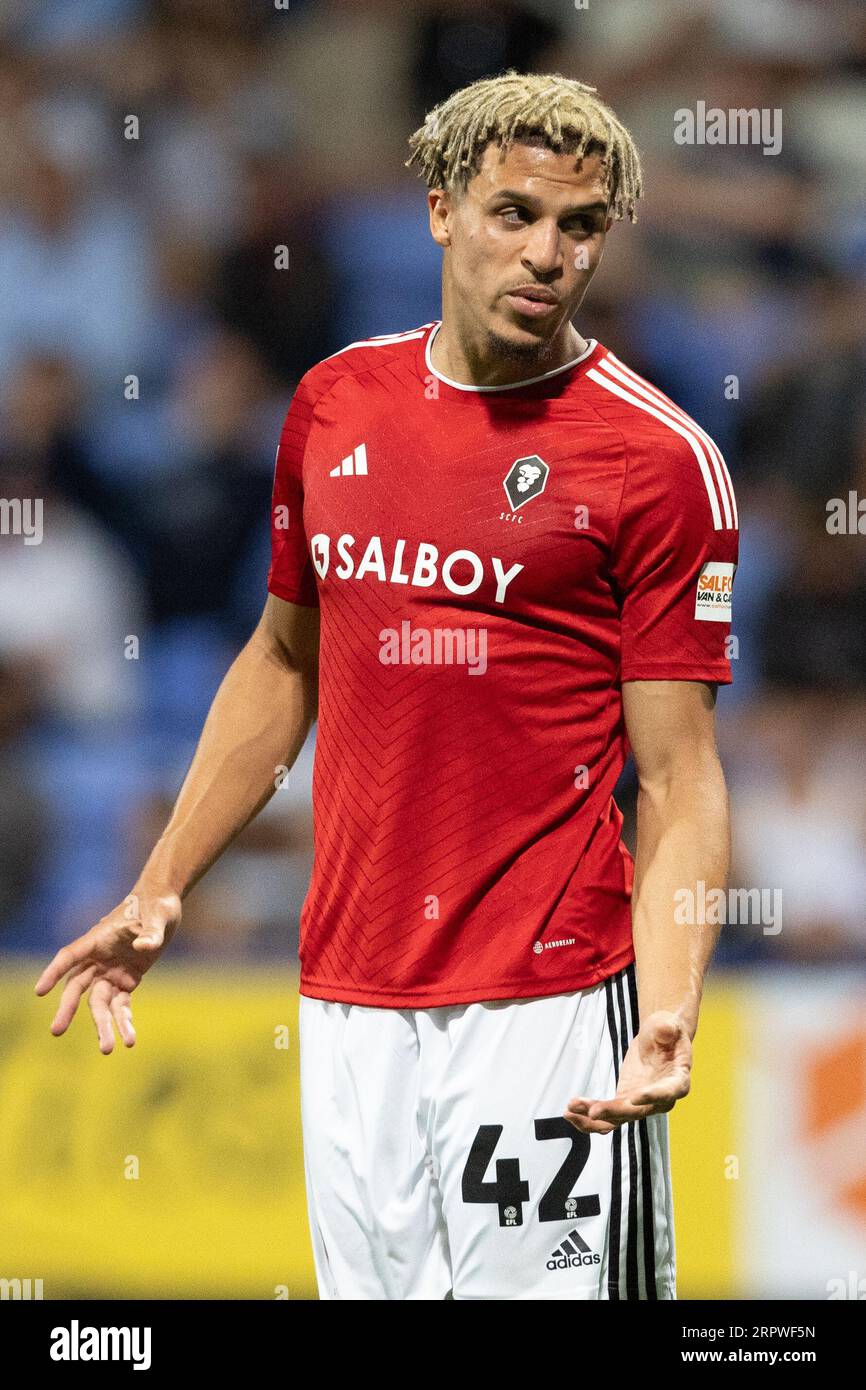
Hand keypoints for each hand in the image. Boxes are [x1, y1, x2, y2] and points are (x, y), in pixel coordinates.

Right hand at [34, 888, 180, 1053]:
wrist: (164, 904)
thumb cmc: (155, 905)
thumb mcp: (157, 915)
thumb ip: (151, 933)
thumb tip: (143, 947)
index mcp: (98, 938)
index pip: (70, 956)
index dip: (54, 971)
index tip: (40, 991)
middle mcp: (99, 958)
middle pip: (77, 986)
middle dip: (68, 1009)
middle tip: (56, 1031)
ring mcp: (111, 971)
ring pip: (100, 1003)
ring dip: (103, 1025)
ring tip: (106, 1050)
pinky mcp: (127, 980)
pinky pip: (122, 1005)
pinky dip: (125, 1021)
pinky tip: (129, 1040)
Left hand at [564, 1010, 691, 1133]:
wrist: (659, 1039)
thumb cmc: (668, 1031)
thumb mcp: (669, 1025)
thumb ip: (667, 1029)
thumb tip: (666, 1029)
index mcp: (677, 1080)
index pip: (667, 1092)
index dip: (653, 1096)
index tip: (635, 1097)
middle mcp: (660, 1099)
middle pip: (637, 1111)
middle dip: (614, 1112)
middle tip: (593, 1111)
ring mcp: (640, 1104)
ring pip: (617, 1119)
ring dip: (594, 1119)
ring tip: (570, 1111)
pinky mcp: (624, 1102)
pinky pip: (607, 1115)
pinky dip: (588, 1117)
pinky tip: (570, 1111)